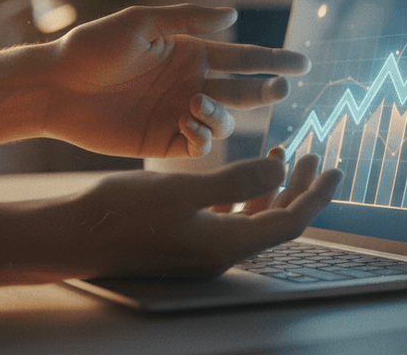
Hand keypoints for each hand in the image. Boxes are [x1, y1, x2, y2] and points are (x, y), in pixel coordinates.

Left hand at [43, 5, 309, 157]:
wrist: (56, 87)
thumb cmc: (92, 48)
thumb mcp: (140, 23)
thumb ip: (187, 18)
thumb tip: (233, 14)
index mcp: (189, 53)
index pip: (243, 57)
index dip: (273, 59)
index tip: (303, 62)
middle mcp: (190, 84)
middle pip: (243, 90)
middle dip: (266, 90)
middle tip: (280, 88)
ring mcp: (178, 114)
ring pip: (225, 120)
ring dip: (223, 114)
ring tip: (198, 104)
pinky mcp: (163, 140)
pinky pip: (199, 144)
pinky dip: (205, 136)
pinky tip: (189, 123)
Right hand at [67, 148, 342, 278]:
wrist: (72, 235)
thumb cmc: (123, 211)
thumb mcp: (185, 189)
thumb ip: (238, 179)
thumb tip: (283, 168)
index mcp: (226, 244)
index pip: (289, 221)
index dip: (316, 195)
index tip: (334, 168)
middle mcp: (218, 253)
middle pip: (275, 221)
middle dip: (299, 188)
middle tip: (313, 156)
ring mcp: (199, 250)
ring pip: (251, 218)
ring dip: (270, 187)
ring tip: (280, 153)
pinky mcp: (181, 241)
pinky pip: (226, 218)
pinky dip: (241, 194)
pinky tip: (235, 173)